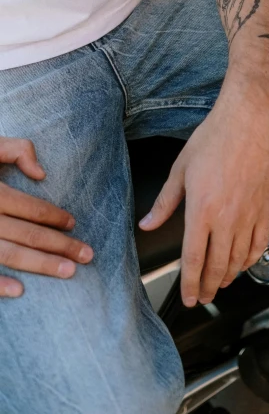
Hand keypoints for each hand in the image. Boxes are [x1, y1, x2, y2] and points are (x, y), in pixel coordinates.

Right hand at [0, 137, 93, 297]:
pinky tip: (19, 291)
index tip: (73, 223)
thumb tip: (42, 174)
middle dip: (59, 245)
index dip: (54, 216)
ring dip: (40, 265)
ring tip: (69, 272)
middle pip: (26, 233)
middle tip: (88, 255)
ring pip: (8, 254)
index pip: (29, 207)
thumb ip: (16, 149)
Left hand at [139, 82, 268, 306]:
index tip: (189, 297)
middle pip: (218, 266)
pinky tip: (244, 262)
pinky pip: (260, 244)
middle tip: (204, 297)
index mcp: (202, 210)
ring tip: (221, 282)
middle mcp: (227, 219)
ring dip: (229, 276)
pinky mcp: (265, 208)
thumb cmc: (215, 138)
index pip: (194, 260)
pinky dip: (251, 259)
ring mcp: (249, 215)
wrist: (250, 121)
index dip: (191, 284)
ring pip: (239, 259)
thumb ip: (165, 202)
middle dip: (209, 287)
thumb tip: (148, 224)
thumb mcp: (181, 168)